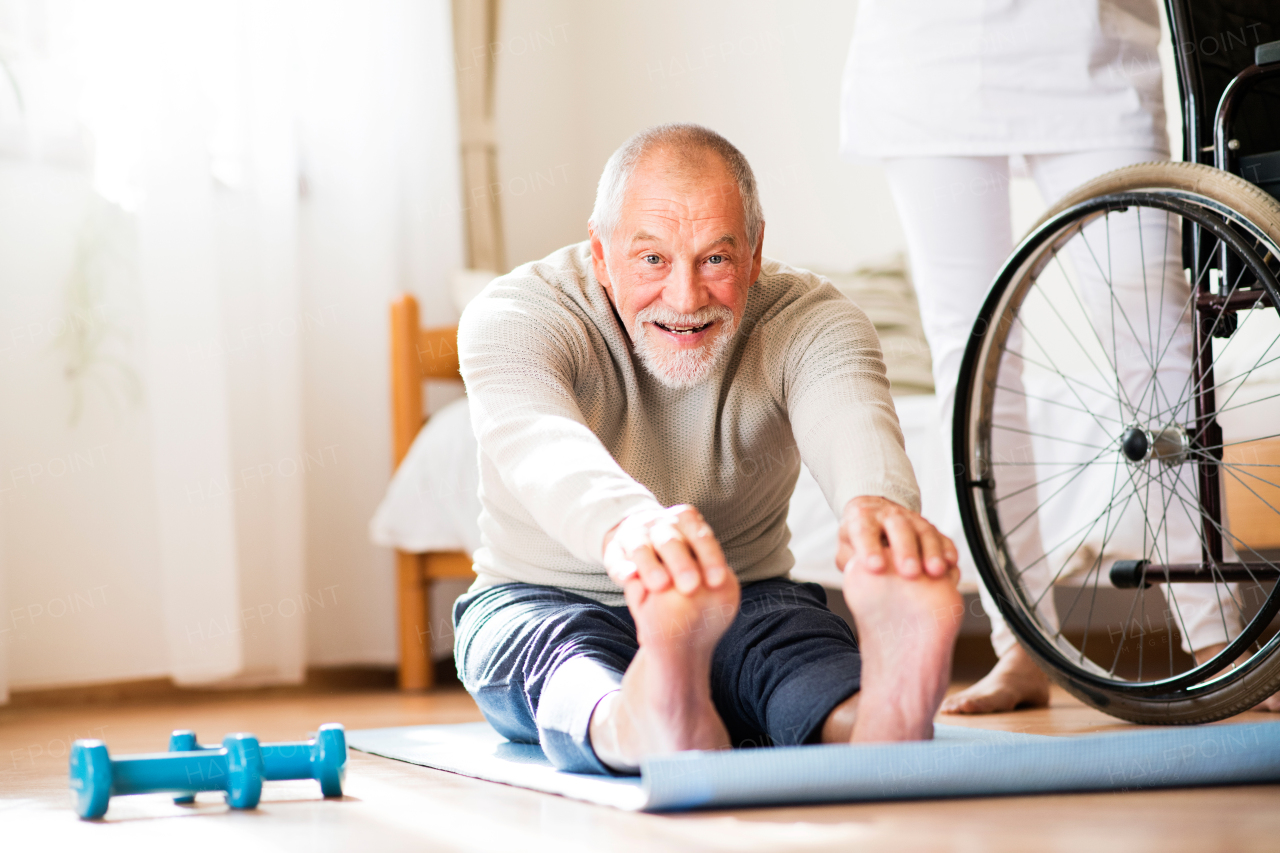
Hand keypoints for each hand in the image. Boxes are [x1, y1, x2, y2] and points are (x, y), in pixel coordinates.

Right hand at [602, 505, 730, 595]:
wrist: (637, 538)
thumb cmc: (678, 553)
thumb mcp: (695, 550)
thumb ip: (705, 564)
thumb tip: (721, 584)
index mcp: (685, 520)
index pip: (701, 537)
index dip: (710, 558)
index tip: (718, 582)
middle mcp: (659, 524)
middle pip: (671, 542)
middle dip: (682, 564)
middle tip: (691, 587)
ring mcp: (634, 535)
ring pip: (641, 549)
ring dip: (651, 566)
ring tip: (661, 586)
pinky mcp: (613, 550)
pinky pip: (616, 559)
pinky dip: (623, 569)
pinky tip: (629, 578)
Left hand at [837, 495, 957, 578]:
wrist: (874, 513)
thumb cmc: (858, 537)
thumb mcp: (846, 547)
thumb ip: (849, 560)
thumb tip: (856, 577)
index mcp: (863, 518)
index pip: (864, 531)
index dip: (870, 548)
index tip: (875, 567)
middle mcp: (889, 516)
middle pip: (899, 528)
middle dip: (906, 550)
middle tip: (910, 572)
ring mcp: (912, 520)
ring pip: (924, 532)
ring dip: (931, 552)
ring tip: (936, 572)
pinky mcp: (930, 529)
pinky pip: (942, 537)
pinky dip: (948, 549)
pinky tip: (951, 563)